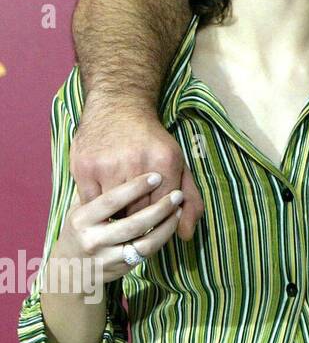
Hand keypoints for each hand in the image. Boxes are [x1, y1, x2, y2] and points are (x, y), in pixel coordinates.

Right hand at [48, 172, 183, 291]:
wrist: (70, 267)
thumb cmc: (85, 225)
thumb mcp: (86, 206)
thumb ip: (108, 193)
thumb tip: (143, 178)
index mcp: (81, 218)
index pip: (111, 200)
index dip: (135, 188)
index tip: (156, 176)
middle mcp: (90, 239)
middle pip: (133, 223)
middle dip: (160, 208)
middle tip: (176, 194)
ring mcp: (104, 257)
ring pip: (145, 241)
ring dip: (167, 225)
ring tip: (178, 208)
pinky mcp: (117, 270)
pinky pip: (147, 253)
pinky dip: (163, 237)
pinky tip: (171, 223)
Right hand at [70, 93, 203, 239]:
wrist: (119, 107)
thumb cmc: (153, 142)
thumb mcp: (178, 164)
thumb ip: (190, 199)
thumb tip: (186, 235)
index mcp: (166, 162)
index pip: (164, 210)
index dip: (160, 219)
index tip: (156, 219)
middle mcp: (137, 163)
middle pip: (139, 213)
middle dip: (140, 217)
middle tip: (137, 213)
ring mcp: (107, 165)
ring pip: (114, 210)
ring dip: (118, 214)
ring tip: (122, 207)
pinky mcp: (84, 167)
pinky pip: (91, 203)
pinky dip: (98, 207)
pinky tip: (105, 200)